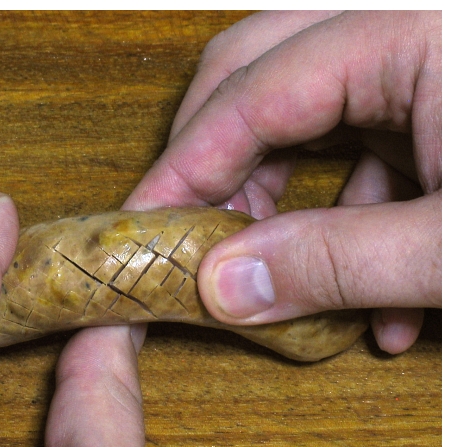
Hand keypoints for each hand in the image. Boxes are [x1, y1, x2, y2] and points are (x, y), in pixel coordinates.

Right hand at [123, 11, 440, 354]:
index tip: (145, 227)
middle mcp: (406, 28)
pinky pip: (369, 142)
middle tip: (193, 232)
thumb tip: (226, 287)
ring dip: (283, 196)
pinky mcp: (445, 105)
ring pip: (310, 110)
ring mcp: (427, 63)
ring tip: (276, 275)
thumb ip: (336, 262)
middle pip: (260, 72)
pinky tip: (374, 298)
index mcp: (411, 30)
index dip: (187, 166)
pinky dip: (352, 214)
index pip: (253, 91)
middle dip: (217, 160)